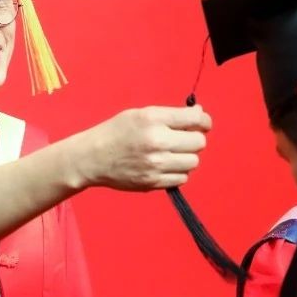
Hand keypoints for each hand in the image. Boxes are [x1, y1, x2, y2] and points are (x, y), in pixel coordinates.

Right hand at [71, 106, 211, 190]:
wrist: (92, 158)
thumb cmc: (116, 132)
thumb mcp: (140, 114)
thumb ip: (170, 115)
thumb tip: (199, 116)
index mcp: (153, 120)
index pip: (195, 120)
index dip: (204, 121)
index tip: (202, 123)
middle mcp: (157, 142)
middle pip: (199, 143)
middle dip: (194, 139)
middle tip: (183, 139)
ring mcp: (156, 165)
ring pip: (193, 162)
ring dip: (187, 157)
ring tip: (172, 153)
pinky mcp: (153, 183)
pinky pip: (182, 178)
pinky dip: (178, 172)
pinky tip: (165, 165)